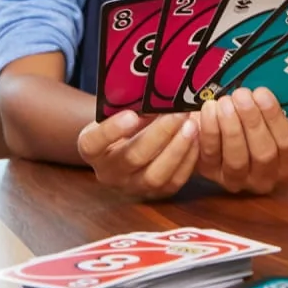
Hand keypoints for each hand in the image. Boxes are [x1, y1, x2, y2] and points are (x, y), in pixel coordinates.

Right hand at [76, 110, 200, 199]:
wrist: (127, 146)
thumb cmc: (123, 120)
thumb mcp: (118, 111)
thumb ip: (129, 105)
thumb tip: (155, 94)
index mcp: (91, 149)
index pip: (93, 143)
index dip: (111, 130)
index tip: (130, 114)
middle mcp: (108, 173)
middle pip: (132, 158)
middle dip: (159, 134)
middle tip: (178, 113)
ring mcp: (132, 187)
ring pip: (155, 175)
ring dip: (177, 149)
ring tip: (191, 126)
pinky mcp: (156, 193)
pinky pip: (174, 182)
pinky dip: (188, 160)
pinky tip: (197, 139)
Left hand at [194, 88, 287, 193]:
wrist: (218, 130)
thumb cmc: (248, 118)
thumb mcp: (264, 114)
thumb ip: (266, 106)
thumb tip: (262, 89)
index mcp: (285, 163)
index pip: (286, 144)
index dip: (275, 118)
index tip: (262, 93)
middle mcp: (264, 178)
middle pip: (263, 154)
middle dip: (251, 121)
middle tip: (241, 95)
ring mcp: (237, 180)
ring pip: (237, 159)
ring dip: (230, 128)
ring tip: (224, 102)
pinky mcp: (211, 174)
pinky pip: (210, 155)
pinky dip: (209, 131)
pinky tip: (209, 109)